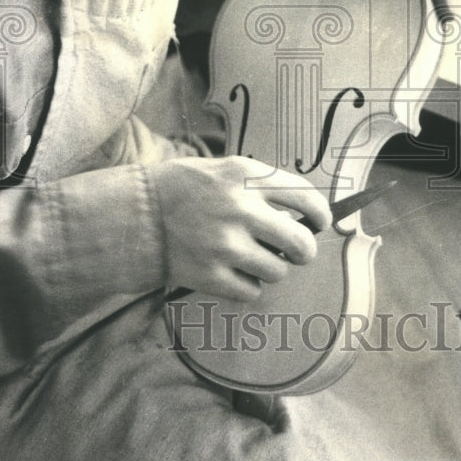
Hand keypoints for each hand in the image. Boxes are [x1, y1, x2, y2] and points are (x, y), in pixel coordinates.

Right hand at [148, 156, 331, 301]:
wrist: (138, 214)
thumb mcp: (226, 169)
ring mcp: (224, 245)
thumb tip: (309, 214)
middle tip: (296, 250)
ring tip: (250, 256)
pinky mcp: (210, 276)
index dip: (322, 214)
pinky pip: (252, 291)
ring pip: (278, 271)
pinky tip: (230, 270)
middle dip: (304, 250)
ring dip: (271, 267)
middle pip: (301, 243)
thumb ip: (265, 186)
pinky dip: (247, 285)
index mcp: (245, 176)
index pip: (306, 198)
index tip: (320, 222)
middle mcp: (239, 209)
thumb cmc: (188, 189)